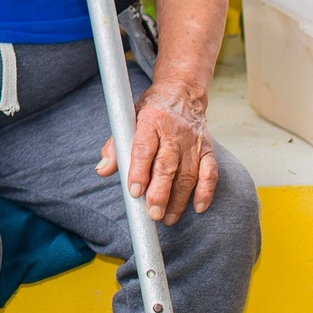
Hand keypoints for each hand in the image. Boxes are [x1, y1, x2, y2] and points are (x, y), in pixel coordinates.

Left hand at [97, 82, 218, 225]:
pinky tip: (197, 208)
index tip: (134, 192)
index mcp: (151, 121)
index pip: (144, 149)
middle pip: (167, 166)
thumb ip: (115, 146)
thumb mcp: (128, 120)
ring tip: (168, 218)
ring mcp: (193, 142)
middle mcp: (174, 132)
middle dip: (160, 192)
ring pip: (188, 174)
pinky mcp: (208, 150)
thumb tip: (102, 170)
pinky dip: (206, 192)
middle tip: (152, 214)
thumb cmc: (150, 111)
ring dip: (179, 199)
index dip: (139, 171)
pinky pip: (211, 173)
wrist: (182, 93)